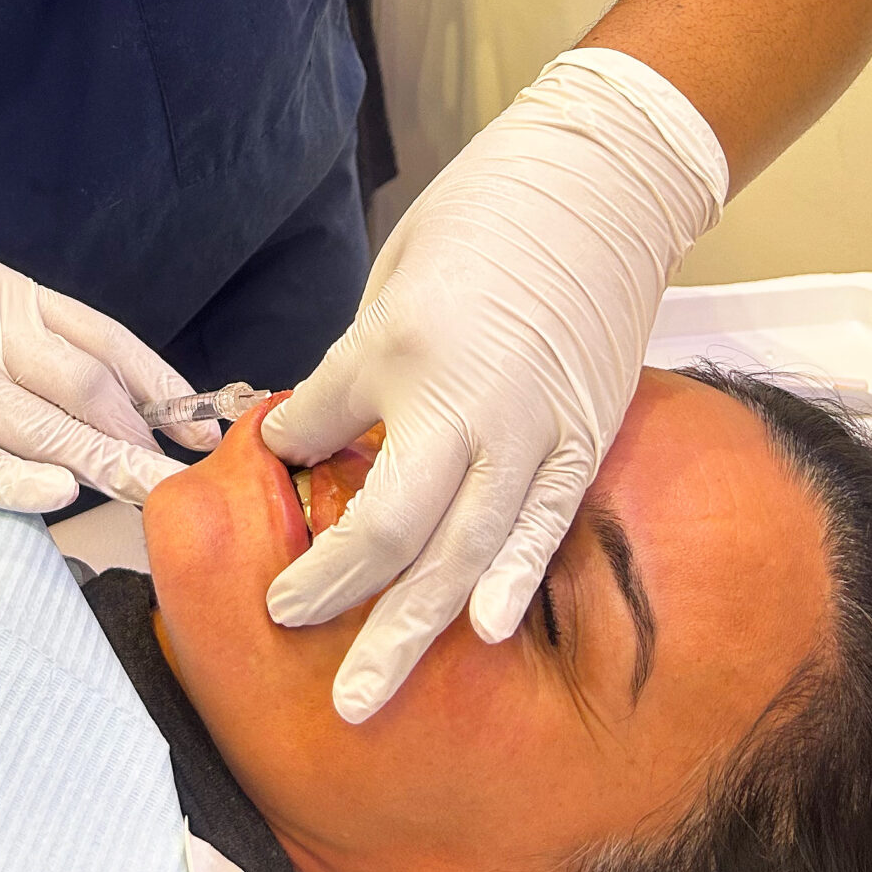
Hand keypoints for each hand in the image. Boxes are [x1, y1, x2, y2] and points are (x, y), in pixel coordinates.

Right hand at [0, 219, 211, 511]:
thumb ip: (24, 340)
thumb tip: (104, 403)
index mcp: (3, 291)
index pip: (104, 340)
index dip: (160, 388)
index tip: (201, 427)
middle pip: (85, 384)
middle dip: (142, 437)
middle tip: (182, 480)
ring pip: (43, 424)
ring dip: (105, 465)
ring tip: (149, 498)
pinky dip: (22, 479)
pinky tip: (59, 495)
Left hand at [260, 50, 725, 721]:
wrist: (598, 180)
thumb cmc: (485, 215)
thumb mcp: (394, 279)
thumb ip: (362, 368)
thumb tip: (321, 431)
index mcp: (396, 347)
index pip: (318, 431)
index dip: (283, 455)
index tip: (272, 463)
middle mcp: (462, 402)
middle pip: (386, 530)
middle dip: (331, 594)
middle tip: (285, 633)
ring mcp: (531, 428)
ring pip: (464, 553)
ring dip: (410, 627)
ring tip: (367, 690)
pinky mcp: (584, 435)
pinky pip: (543, 525)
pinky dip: (512, 581)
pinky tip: (481, 631)